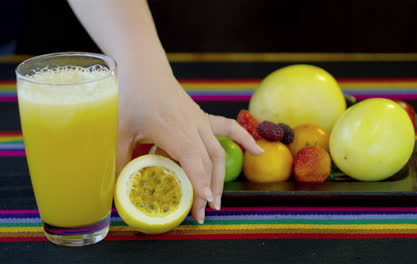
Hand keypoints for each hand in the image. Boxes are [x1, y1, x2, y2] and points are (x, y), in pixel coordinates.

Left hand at [118, 74, 262, 223]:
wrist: (144, 69)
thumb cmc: (131, 96)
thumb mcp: (120, 130)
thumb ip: (120, 159)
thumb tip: (117, 186)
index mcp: (173, 130)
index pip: (194, 161)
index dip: (200, 184)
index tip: (205, 204)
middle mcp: (193, 127)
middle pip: (208, 162)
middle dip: (208, 190)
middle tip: (203, 214)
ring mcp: (201, 121)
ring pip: (218, 152)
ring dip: (219, 178)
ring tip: (217, 200)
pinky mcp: (203, 117)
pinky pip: (230, 129)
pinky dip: (245, 140)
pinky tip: (259, 152)